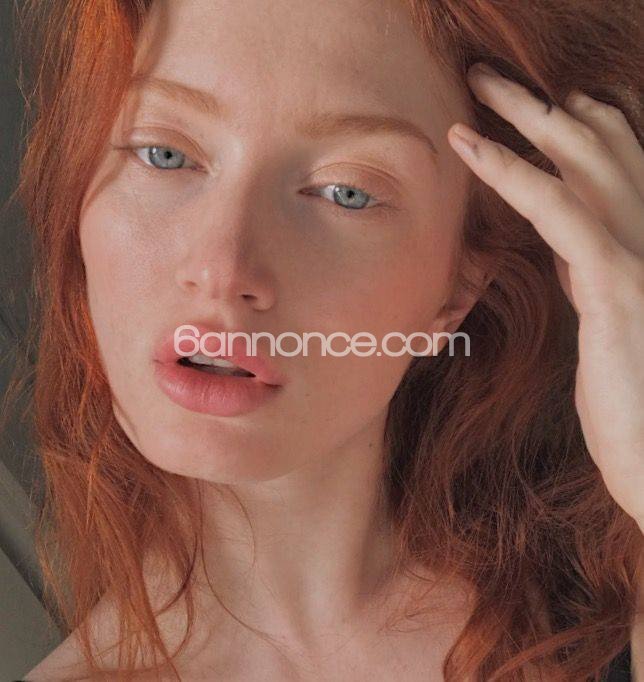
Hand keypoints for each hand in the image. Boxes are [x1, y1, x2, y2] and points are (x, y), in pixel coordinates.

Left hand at [448, 62, 643, 533]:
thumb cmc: (630, 407)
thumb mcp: (607, 328)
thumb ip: (593, 279)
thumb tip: (566, 249)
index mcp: (642, 250)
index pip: (612, 169)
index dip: (575, 128)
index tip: (533, 106)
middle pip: (599, 148)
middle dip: (545, 105)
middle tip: (491, 75)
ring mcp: (643, 259)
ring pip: (584, 162)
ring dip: (526, 115)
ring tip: (476, 84)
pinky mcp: (620, 287)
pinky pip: (560, 211)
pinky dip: (511, 173)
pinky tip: (470, 145)